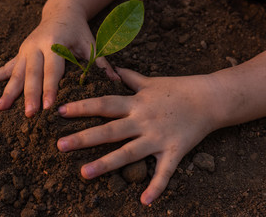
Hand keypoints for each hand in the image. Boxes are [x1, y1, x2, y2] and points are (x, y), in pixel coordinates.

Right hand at [0, 11, 117, 116]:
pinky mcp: (20, 53)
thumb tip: (115, 81)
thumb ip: (101, 62)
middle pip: (31, 74)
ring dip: (7, 91)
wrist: (61, 12)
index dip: (49, 88)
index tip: (46, 107)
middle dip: (28, 96)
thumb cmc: (78, 31)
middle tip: (27, 115)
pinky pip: (5, 66)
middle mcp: (36, 47)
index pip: (52, 70)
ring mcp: (25, 50)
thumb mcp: (91, 44)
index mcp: (54, 44)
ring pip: (15, 73)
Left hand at [57, 67, 220, 204]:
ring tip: (84, 174)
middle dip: (84, 138)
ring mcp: (157, 137)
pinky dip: (156, 187)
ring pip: (128, 152)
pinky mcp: (174, 151)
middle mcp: (142, 120)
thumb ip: (130, 77)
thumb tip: (114, 69)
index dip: (82, 107)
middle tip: (60, 145)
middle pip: (109, 130)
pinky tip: (144, 201)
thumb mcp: (150, 81)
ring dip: (106, 164)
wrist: (209, 99)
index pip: (104, 104)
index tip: (60, 111)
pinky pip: (165, 172)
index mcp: (135, 103)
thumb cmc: (177, 89)